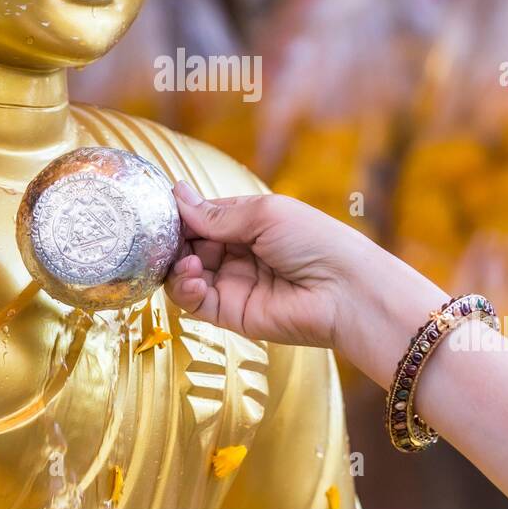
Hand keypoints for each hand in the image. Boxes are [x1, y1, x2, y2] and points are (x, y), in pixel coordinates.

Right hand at [165, 182, 439, 370]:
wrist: (346, 291)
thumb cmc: (315, 241)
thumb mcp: (264, 214)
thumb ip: (217, 214)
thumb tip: (177, 194)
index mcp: (248, 222)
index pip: (202, 217)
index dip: (181, 215)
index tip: (162, 211)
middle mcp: (238, 253)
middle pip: (189, 245)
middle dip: (174, 241)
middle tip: (164, 238)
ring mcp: (233, 284)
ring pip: (186, 274)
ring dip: (178, 265)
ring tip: (188, 261)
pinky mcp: (231, 314)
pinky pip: (195, 302)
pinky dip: (185, 288)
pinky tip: (195, 277)